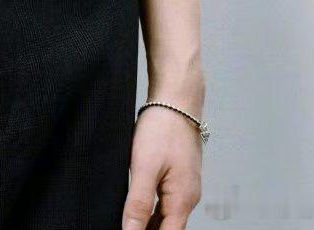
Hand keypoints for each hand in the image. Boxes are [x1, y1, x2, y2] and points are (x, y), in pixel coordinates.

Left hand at [122, 106, 202, 229]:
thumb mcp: (144, 166)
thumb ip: (138, 203)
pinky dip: (153, 208)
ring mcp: (185, 186)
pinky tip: (138, 206)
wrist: (177, 98)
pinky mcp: (179, 175)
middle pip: (167, 229)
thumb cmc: (163, 127)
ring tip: (128, 222)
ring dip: (149, 223)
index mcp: (182, 200)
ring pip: (166, 216)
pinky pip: (166, 200)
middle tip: (125, 227)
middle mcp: (188, 197)